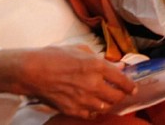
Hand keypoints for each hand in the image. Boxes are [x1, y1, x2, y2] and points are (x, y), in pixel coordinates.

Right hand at [0, 45, 134, 118]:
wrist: (32, 71)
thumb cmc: (54, 56)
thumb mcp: (80, 50)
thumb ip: (100, 58)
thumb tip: (116, 65)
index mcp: (97, 66)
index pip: (122, 80)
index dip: (130, 86)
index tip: (133, 88)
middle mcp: (93, 84)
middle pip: (116, 96)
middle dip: (121, 96)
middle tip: (120, 94)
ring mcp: (83, 99)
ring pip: (105, 107)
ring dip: (108, 103)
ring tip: (107, 99)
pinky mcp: (72, 109)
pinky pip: (90, 114)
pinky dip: (94, 111)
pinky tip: (93, 106)